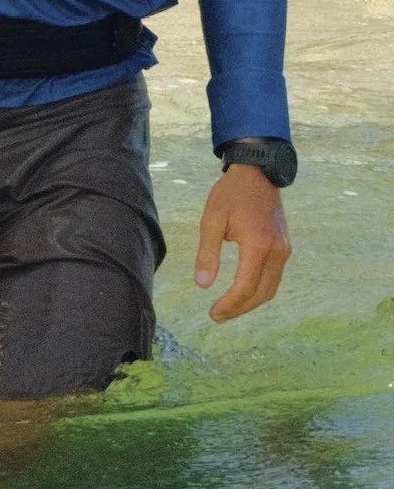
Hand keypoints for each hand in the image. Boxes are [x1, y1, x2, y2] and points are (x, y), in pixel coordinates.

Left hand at [194, 164, 290, 321]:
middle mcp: (277, 251)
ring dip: (250, 302)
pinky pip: (274, 277)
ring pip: (270, 288)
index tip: (213, 313)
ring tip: (228, 308)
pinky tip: (243, 291)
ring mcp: (284, 250)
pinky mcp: (285, 247)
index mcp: (258, 245)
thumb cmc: (231, 194)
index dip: (230, 304)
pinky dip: (259, 289)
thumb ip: (207, 253)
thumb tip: (202, 286)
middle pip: (261, 293)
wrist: (257, 172)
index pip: (245, 287)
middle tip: (218, 315)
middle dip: (240, 308)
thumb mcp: (212, 219)